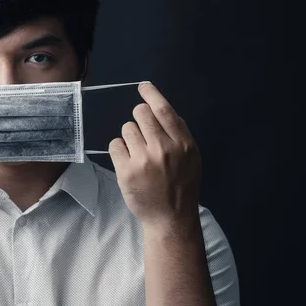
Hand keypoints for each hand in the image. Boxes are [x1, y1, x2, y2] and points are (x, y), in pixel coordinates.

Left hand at [108, 82, 200, 229]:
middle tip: (143, 134)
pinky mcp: (126, 171)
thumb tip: (160, 109)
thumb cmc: (181, 185)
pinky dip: (119, 150)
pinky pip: (114, 145)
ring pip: (126, 128)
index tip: (144, 87)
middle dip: (139, 119)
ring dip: (130, 137)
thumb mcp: (191, 157)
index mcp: (183, 144)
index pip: (163, 110)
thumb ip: (178, 134)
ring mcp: (143, 160)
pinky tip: (128, 162)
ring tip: (139, 154)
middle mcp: (163, 149)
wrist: (171, 218)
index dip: (151, 94)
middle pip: (140, 113)